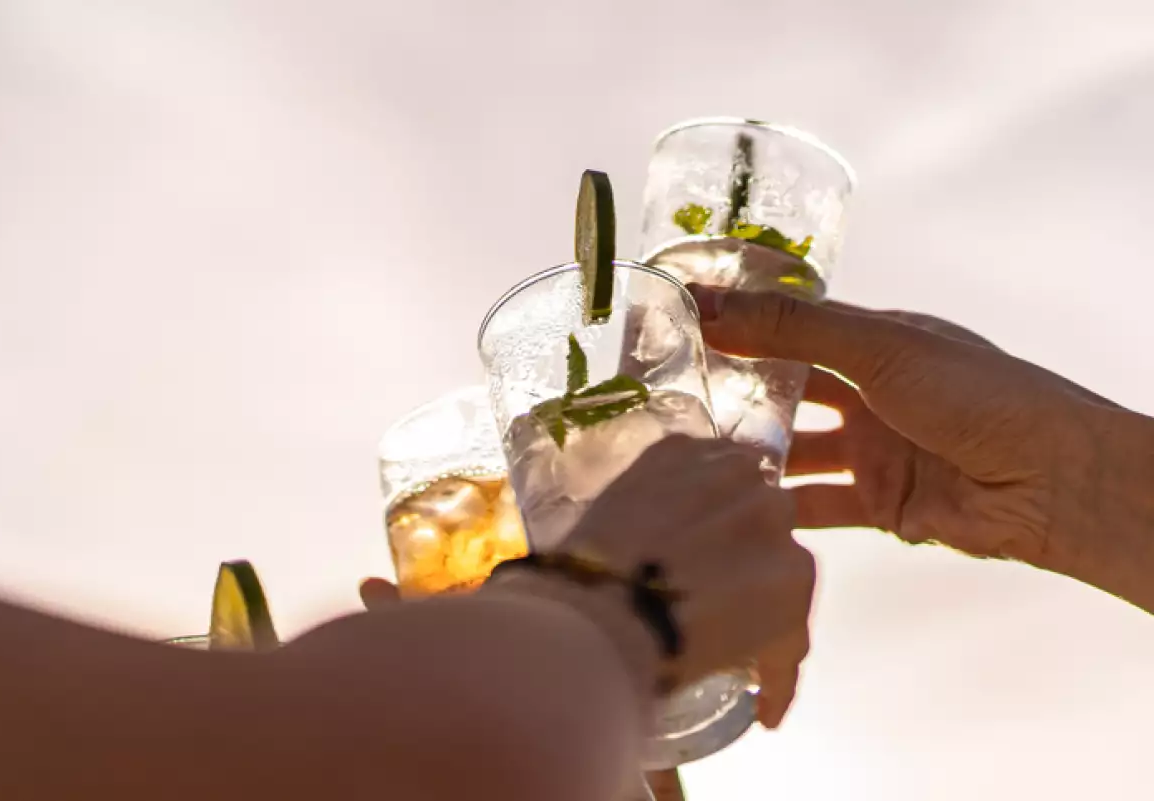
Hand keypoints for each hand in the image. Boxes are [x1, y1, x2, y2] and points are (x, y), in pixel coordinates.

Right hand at [359, 436, 815, 728]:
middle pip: (755, 515)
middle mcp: (722, 470)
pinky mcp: (792, 575)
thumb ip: (454, 566)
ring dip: (766, 620)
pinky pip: (796, 629)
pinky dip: (782, 671)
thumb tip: (367, 590)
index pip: (715, 469)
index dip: (716, 522)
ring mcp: (763, 516)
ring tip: (737, 661)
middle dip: (743, 568)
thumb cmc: (545, 597)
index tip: (702, 561)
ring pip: (782, 572)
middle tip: (715, 616)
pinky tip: (765, 703)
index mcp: (666, 453)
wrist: (589, 628)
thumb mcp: (512, 568)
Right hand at [686, 283, 1115, 568]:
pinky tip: (739, 508)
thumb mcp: (879, 346)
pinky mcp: (881, 505)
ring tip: (691, 458)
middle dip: (737, 396)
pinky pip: (819, 507)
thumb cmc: (976, 396)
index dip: (741, 328)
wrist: (1050, 484)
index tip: (676, 332)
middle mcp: (871, 393)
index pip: (793, 328)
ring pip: (796, 453)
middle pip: (788, 393)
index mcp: (876, 341)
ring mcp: (875, 451)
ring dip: (754, 455)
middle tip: (670, 401)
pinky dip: (784, 509)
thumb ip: (791, 328)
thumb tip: (707, 301)